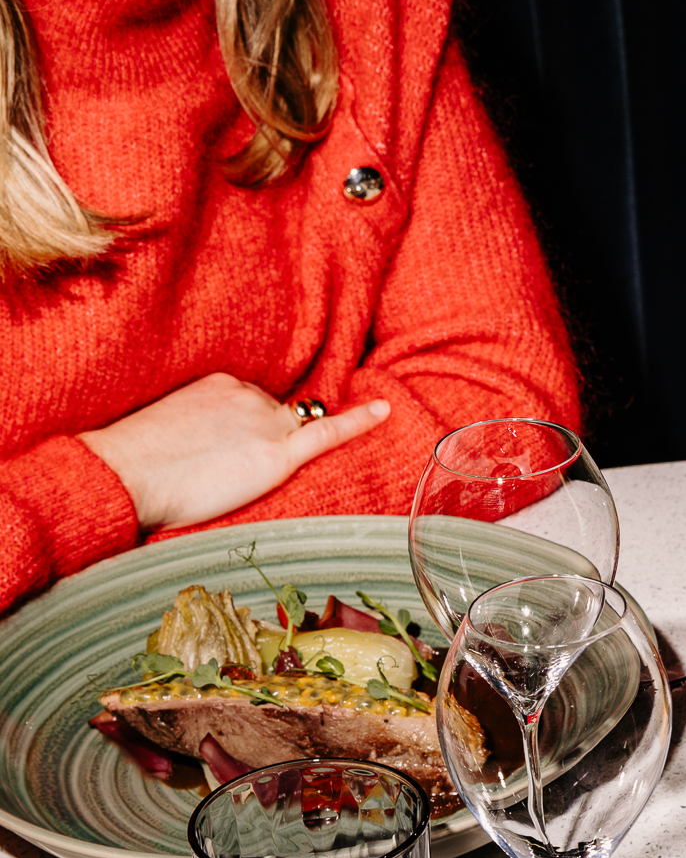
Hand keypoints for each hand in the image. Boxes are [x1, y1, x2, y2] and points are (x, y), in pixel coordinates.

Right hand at [78, 374, 389, 530]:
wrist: (128, 473)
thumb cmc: (134, 460)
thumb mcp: (165, 428)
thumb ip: (195, 430)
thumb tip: (199, 452)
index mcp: (219, 383)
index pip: (251, 402)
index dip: (247, 427)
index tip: (231, 444)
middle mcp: (248, 395)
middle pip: (276, 417)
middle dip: (262, 442)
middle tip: (223, 471)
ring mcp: (265, 423)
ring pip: (295, 431)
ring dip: (281, 451)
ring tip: (240, 473)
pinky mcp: (277, 455)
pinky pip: (328, 433)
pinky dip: (359, 421)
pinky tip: (385, 412)